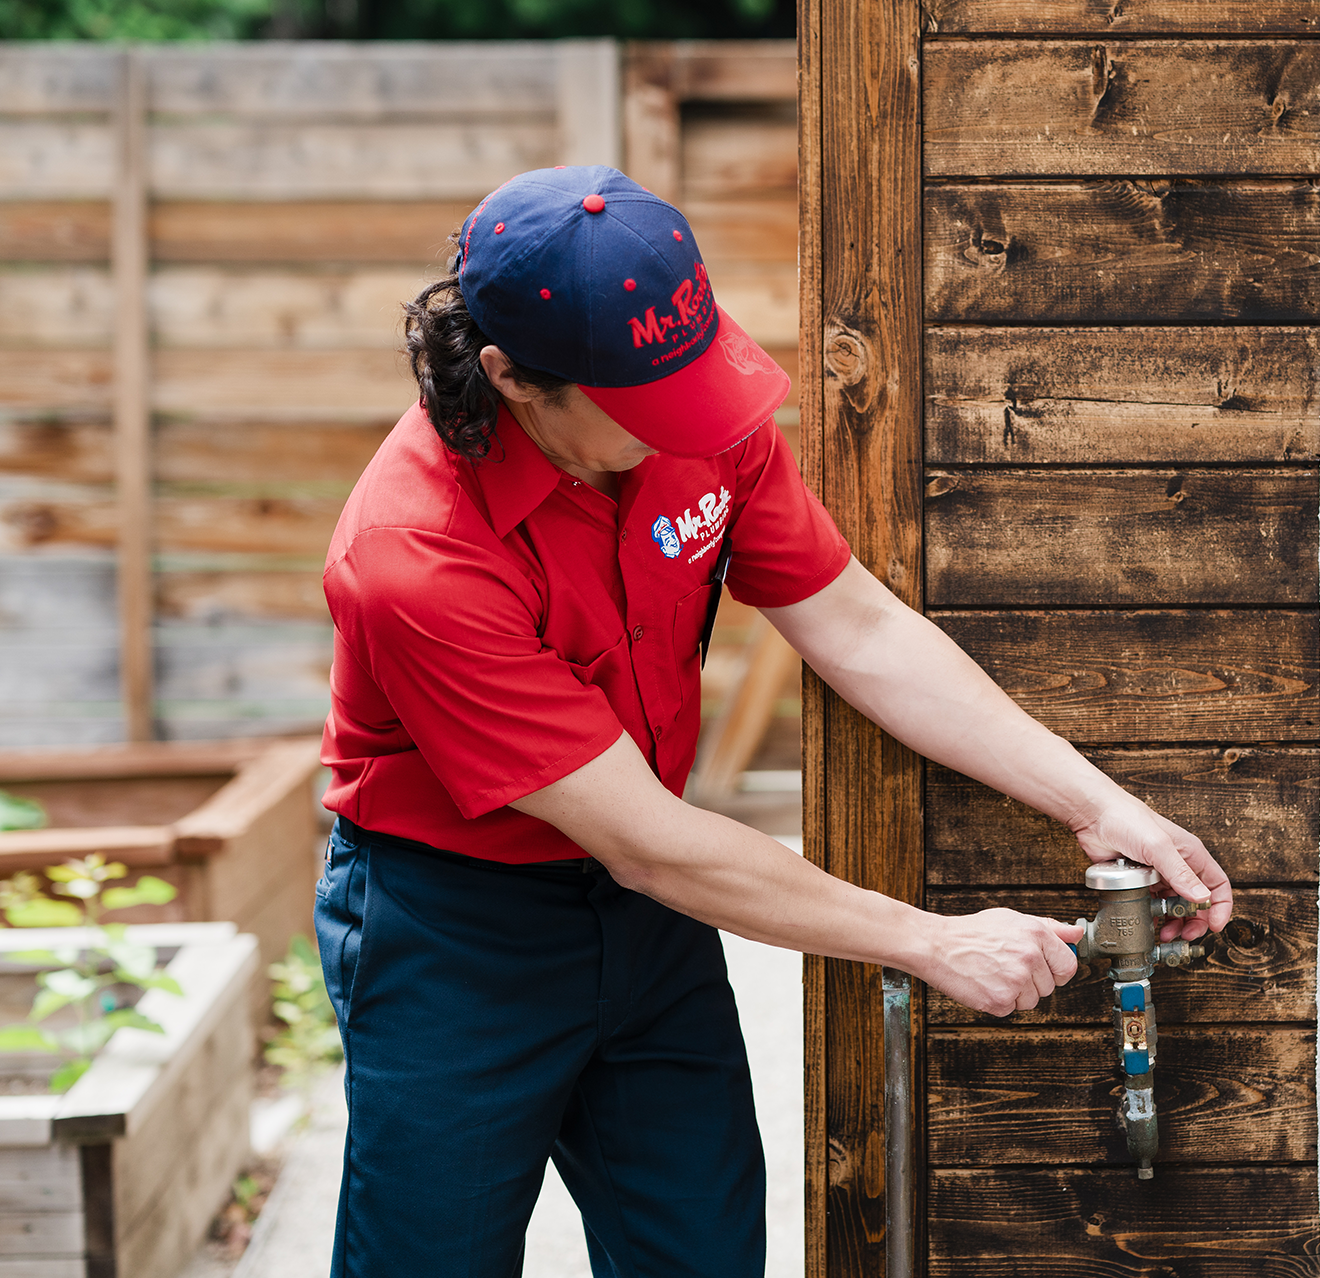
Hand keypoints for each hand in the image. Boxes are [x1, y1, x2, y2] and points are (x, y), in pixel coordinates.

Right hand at [915, 908, 1083, 1016]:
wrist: (936, 945)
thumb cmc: (971, 932)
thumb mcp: (1011, 919)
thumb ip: (1048, 928)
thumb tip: (1076, 934)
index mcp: (1035, 935)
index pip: (1068, 965)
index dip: (1057, 970)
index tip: (1045, 969)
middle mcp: (1029, 958)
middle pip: (1049, 987)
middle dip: (1031, 981)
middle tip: (1006, 966)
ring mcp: (1015, 981)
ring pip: (1032, 1001)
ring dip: (1016, 993)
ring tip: (994, 974)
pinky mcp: (1000, 1001)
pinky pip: (1011, 1009)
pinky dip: (999, 1001)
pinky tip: (985, 983)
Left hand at [1069, 796, 1232, 941]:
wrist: (1093, 816)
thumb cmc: (1127, 819)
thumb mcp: (1158, 847)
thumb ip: (1180, 873)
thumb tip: (1202, 898)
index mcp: (1191, 854)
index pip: (1218, 885)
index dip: (1220, 907)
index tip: (1214, 926)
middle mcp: (1177, 865)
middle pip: (1197, 901)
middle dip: (1195, 921)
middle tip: (1185, 936)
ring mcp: (1158, 874)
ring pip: (1174, 905)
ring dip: (1173, 923)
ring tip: (1165, 934)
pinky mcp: (1139, 880)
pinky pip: (1152, 903)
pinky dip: (1154, 916)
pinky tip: (1149, 924)